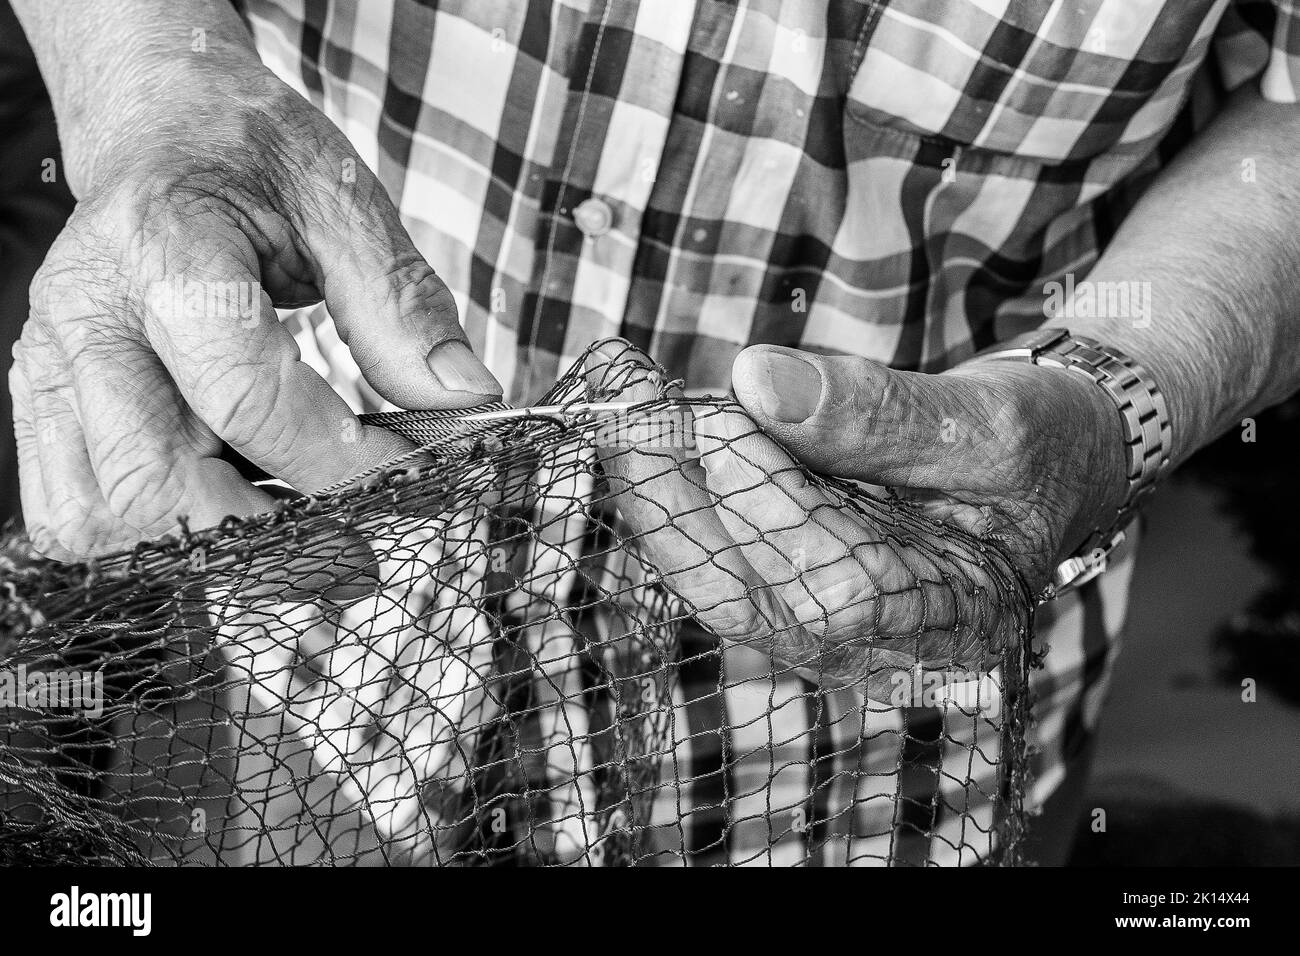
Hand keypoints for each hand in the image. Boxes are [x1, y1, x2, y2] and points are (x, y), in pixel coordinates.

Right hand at [11, 48, 500, 560]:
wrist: (158, 126)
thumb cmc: (249, 152)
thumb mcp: (342, 201)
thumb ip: (401, 304)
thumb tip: (467, 400)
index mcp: (162, 249)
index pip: (245, 395)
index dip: (339, 461)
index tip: (416, 477)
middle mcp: (84, 317)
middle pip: (153, 483)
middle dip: (269, 543)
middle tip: (360, 559)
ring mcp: (49, 366)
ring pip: (98, 520)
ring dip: (209, 556)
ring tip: (302, 546)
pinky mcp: (44, 402)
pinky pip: (77, 513)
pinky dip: (161, 541)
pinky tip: (238, 521)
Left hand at [587, 342, 1128, 696]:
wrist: (1054, 458)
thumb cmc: (1042, 441)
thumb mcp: (985, 418)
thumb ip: (879, 411)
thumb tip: (756, 379)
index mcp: (952, 623)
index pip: (834, 586)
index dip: (767, 503)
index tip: (720, 416)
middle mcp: (880, 645)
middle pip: (749, 599)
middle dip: (676, 506)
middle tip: (627, 417)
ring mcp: (831, 623)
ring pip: (721, 578)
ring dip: (667, 497)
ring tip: (630, 414)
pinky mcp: (800, 586)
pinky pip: (724, 555)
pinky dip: (686, 495)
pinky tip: (661, 439)